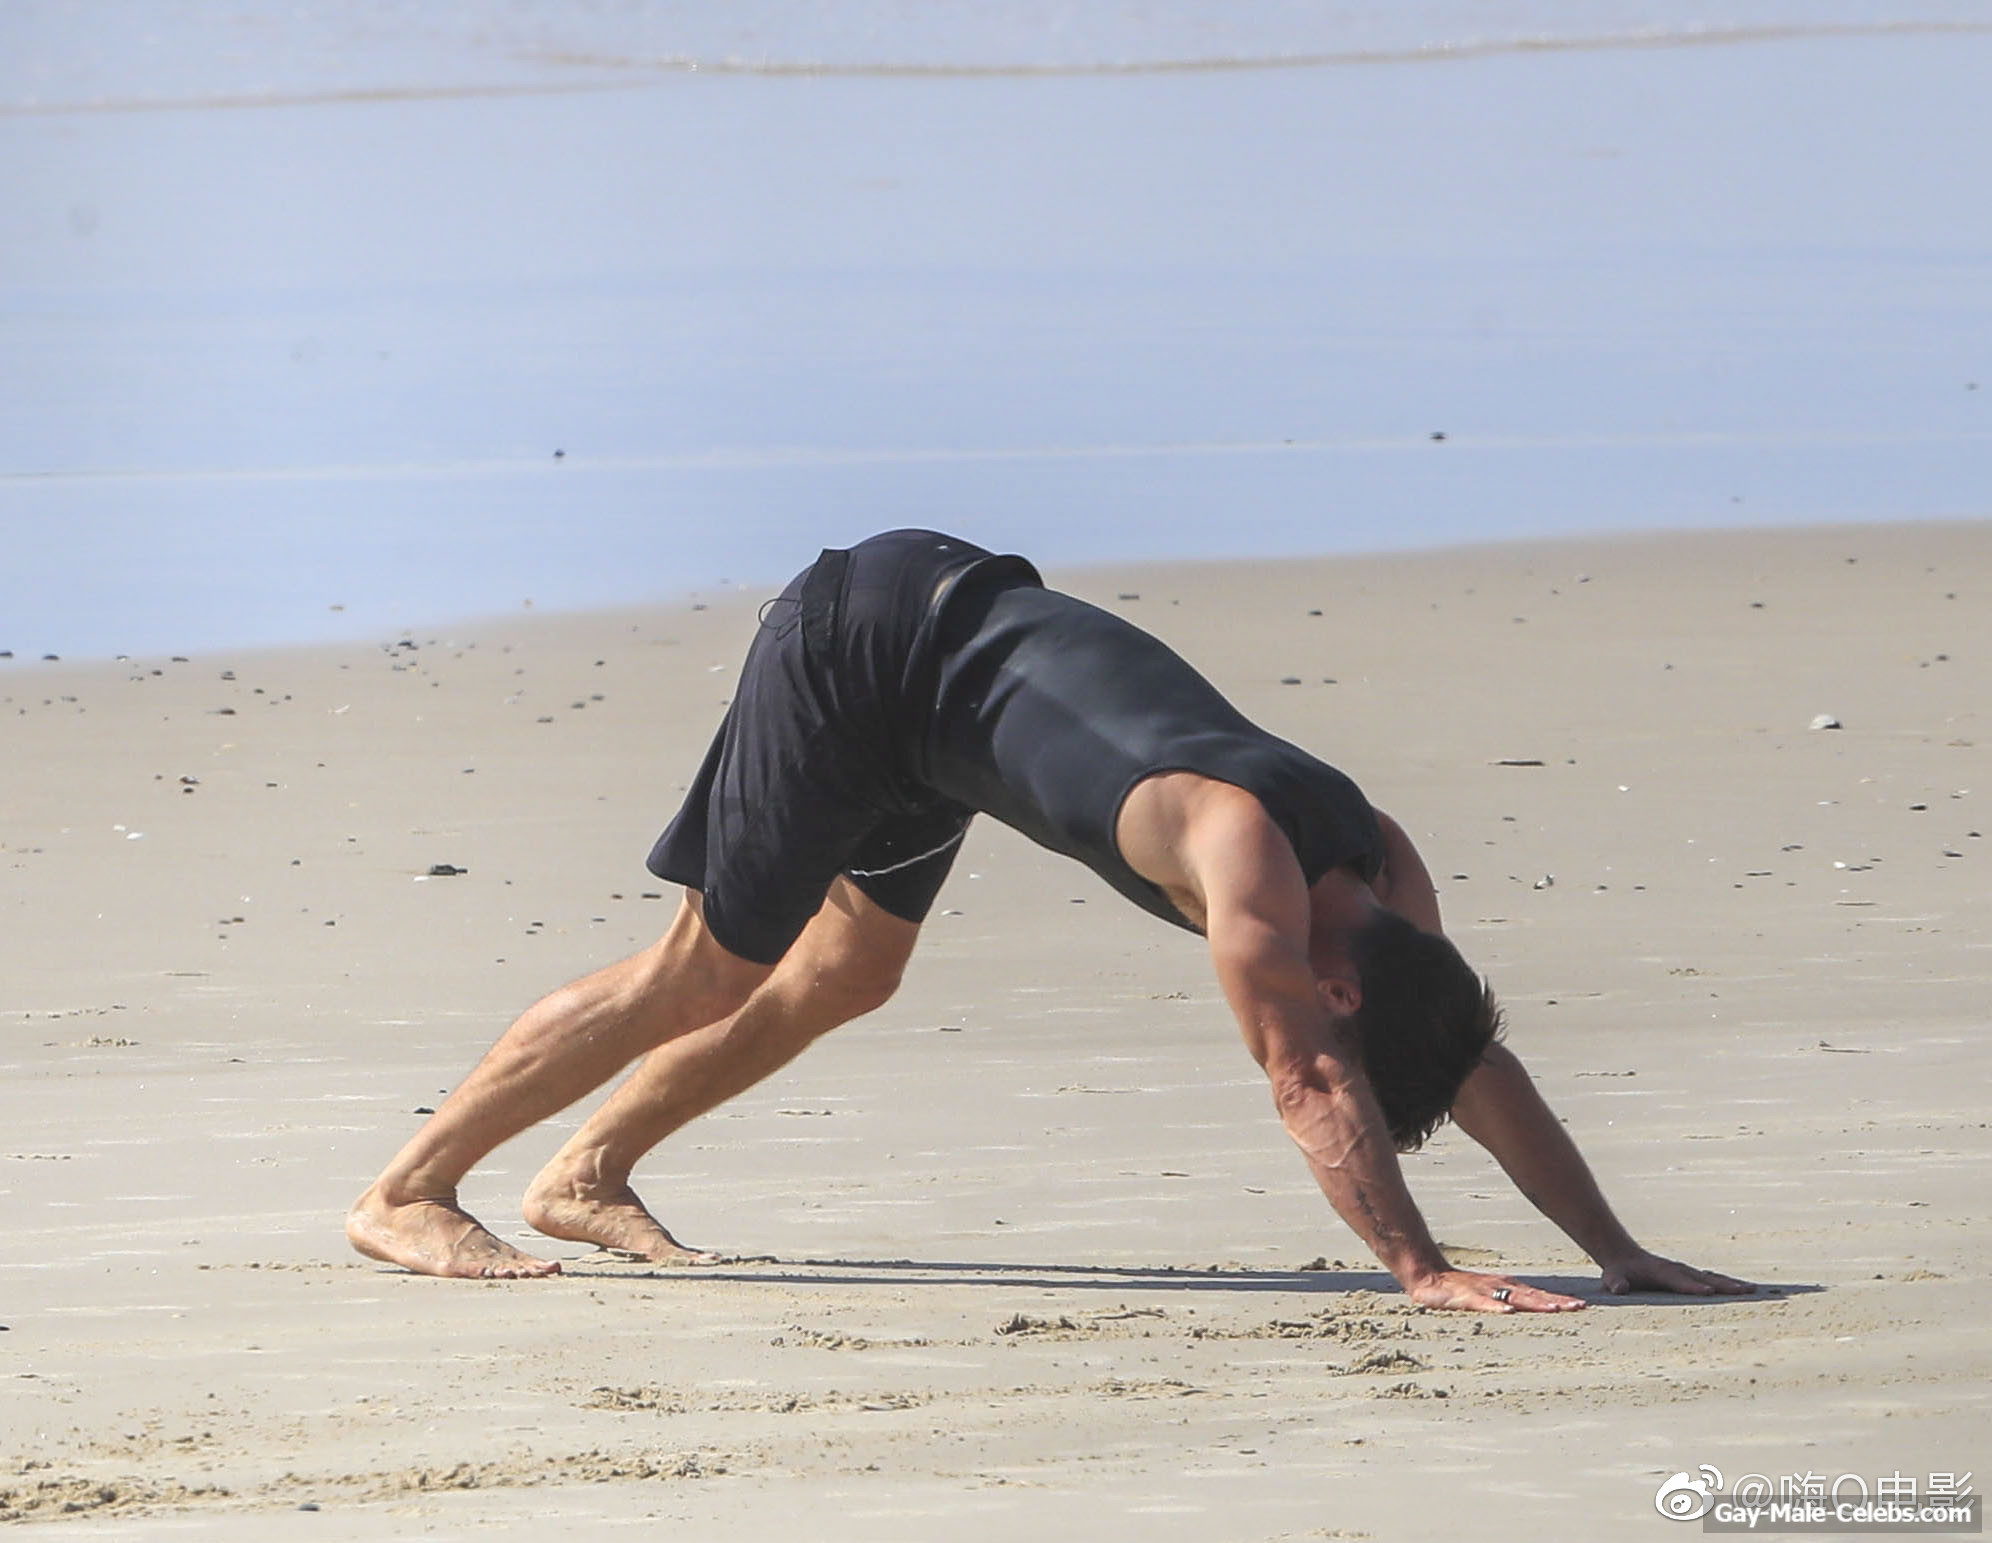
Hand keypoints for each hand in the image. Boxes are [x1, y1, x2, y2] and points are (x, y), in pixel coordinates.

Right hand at [1406, 1268, 1586, 1313]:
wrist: (1428, 1277)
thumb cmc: (1459, 1290)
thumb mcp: (1487, 1296)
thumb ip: (1506, 1302)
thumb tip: (1526, 1313)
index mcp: (1507, 1288)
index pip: (1539, 1295)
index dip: (1560, 1301)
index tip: (1583, 1306)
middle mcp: (1500, 1287)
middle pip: (1534, 1296)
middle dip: (1557, 1302)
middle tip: (1580, 1307)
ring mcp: (1484, 1291)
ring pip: (1514, 1298)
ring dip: (1535, 1303)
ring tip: (1554, 1309)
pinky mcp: (1467, 1298)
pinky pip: (1484, 1304)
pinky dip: (1497, 1307)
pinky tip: (1508, 1312)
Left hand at [1600, 1249, 1754, 1296]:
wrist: (1624, 1256)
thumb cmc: (1619, 1272)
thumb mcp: (1613, 1278)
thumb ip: (1616, 1283)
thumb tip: (1619, 1288)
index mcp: (1661, 1271)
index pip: (1679, 1280)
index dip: (1693, 1286)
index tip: (1709, 1291)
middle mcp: (1678, 1269)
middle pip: (1704, 1277)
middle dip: (1724, 1284)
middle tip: (1746, 1291)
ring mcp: (1686, 1271)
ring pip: (1713, 1277)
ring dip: (1733, 1284)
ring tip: (1754, 1291)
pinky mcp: (1690, 1275)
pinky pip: (1713, 1280)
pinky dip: (1729, 1285)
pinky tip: (1746, 1291)